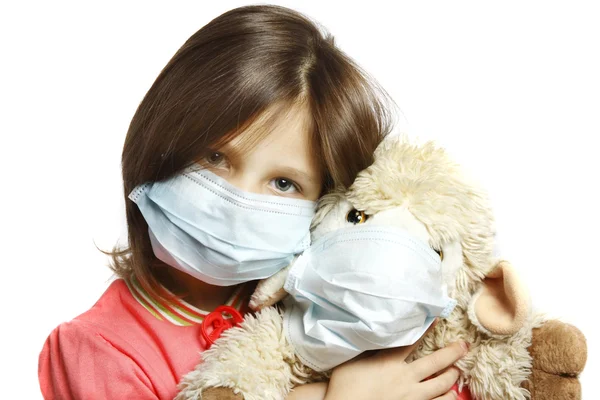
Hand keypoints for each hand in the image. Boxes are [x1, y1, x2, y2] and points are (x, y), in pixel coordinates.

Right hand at [324, 323, 467, 399]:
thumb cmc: (344, 385)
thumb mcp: (352, 360)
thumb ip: (367, 348)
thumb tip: (372, 334)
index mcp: (390, 362)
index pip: (412, 341)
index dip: (426, 329)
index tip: (437, 319)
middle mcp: (405, 377)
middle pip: (435, 362)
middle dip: (452, 353)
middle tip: (464, 346)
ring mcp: (412, 396)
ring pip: (441, 386)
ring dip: (452, 377)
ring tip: (457, 372)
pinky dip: (447, 399)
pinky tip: (451, 396)